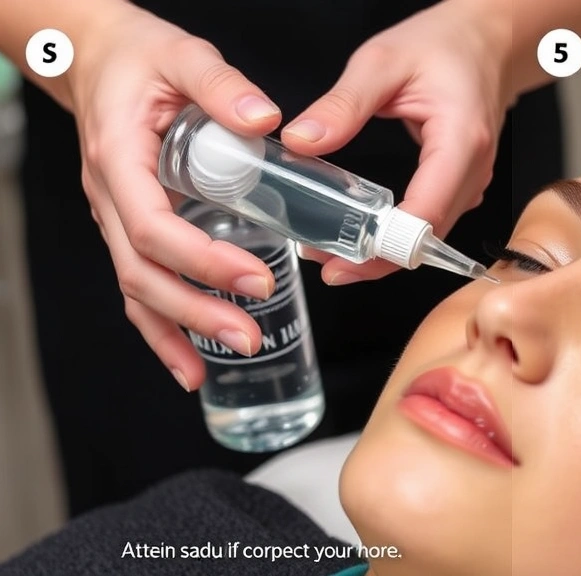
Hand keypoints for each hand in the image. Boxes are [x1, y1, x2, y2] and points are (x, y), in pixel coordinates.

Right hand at [68, 5, 283, 389]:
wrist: (97, 58)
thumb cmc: (139, 58)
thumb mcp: (183, 56)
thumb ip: (222, 86)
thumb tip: (266, 119)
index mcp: (118, 159)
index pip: (152, 227)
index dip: (201, 260)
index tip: (254, 278)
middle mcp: (109, 198)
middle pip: (142, 273)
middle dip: (195, 311)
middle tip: (250, 335)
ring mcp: (115, 217)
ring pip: (137, 288)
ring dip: (180, 330)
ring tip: (230, 357)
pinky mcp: (131, 227)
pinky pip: (140, 284)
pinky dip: (163, 328)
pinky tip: (192, 362)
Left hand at [282, 0, 513, 284]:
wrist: (486, 39)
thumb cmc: (444, 44)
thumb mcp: (382, 62)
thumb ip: (342, 104)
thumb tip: (303, 140)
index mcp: (461, 141)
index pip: (426, 213)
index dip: (384, 247)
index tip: (341, 261)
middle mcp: (474, 170)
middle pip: (427, 238)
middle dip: (376, 259)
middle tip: (324, 263)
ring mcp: (473, 181)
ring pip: (431, 238)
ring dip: (386, 252)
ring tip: (335, 250)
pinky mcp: (463, 185)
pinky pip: (433, 223)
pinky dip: (399, 236)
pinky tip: (366, 232)